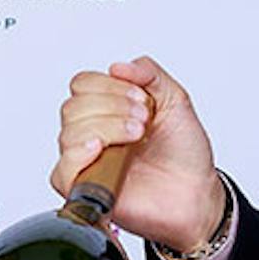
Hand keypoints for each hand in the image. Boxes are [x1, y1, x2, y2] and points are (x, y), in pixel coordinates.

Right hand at [53, 56, 226, 252]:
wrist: (197, 193)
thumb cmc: (185, 154)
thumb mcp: (175, 100)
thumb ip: (149, 73)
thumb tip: (118, 66)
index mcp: (108, 109)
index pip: (82, 84)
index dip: (109, 86)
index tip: (141, 98)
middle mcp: (93, 133)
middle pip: (73, 106)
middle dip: (112, 106)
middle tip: (143, 120)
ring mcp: (88, 161)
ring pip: (68, 133)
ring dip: (106, 127)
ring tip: (136, 137)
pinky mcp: (86, 189)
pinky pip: (61, 171)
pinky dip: (79, 155)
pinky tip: (102, 150)